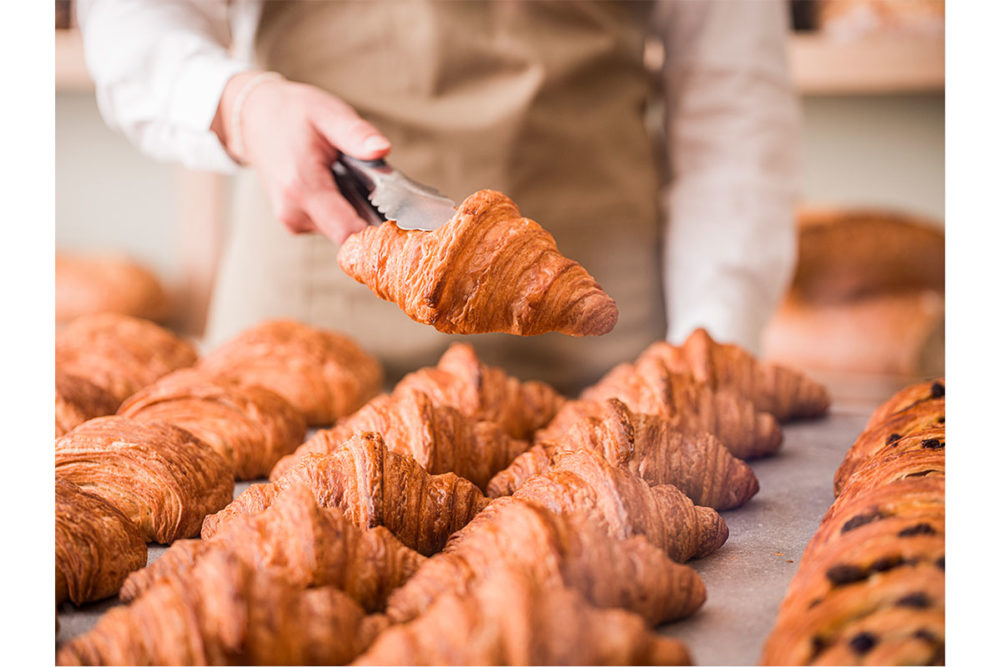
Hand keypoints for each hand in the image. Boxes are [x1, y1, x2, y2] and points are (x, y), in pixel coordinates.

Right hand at [212, 70, 390, 242]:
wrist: (254, 118)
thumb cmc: (292, 113)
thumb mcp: (328, 113)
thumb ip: (356, 134)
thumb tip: (382, 148)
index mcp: (302, 187)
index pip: (349, 233)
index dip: (378, 232)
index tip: (399, 220)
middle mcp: (294, 212)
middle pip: (349, 236)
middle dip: (370, 217)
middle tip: (377, 187)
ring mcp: (292, 221)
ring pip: (341, 232)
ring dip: (355, 211)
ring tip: (351, 179)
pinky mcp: (295, 222)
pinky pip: (330, 225)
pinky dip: (341, 210)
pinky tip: (338, 185)